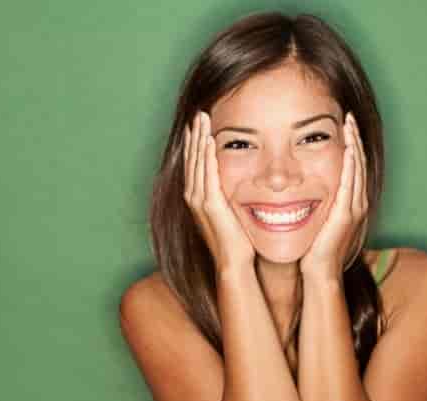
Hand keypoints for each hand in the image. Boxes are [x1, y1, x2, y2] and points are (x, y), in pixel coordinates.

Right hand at [183, 111, 255, 271]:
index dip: (194, 142)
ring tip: (201, 119)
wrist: (233, 261)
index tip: (198, 124)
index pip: (194, 163)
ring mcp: (199, 200)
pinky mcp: (210, 205)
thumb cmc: (234, 240)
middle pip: (191, 158)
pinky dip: (207, 157)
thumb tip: (235, 183)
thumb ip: (227, 196)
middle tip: (198, 113)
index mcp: (196, 197)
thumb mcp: (228, 211)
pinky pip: (207, 175)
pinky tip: (209, 141)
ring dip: (198, 139)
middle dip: (194, 134)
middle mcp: (193, 196)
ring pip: (197, 162)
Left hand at [299, 112, 368, 280]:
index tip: (343, 125)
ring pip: (358, 169)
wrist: (318, 271)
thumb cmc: (313, 246)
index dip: (350, 145)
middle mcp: (357, 203)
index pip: (353, 166)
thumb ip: (315, 199)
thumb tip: (299, 184)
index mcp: (351, 202)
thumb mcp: (317, 216)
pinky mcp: (347, 215)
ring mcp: (354, 208)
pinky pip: (350, 184)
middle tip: (349, 117)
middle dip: (354, 138)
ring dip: (354, 146)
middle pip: (359, 163)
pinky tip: (348, 149)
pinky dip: (351, 165)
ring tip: (349, 125)